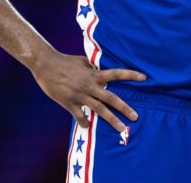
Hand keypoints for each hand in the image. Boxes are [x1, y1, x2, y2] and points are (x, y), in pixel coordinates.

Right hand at [30, 51, 145, 132]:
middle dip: (124, 108)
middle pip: (111, 98)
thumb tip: (102, 68)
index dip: (130, 75)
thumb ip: (94, 67)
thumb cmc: (65, 61)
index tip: (144, 78)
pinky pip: (79, 115)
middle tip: (136, 117)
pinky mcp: (69, 103)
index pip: (116, 74)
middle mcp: (89, 86)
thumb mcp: (83, 61)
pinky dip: (84, 122)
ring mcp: (80, 95)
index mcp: (94, 74)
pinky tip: (87, 126)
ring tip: (121, 128)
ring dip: (112, 120)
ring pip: (99, 110)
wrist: (46, 65)